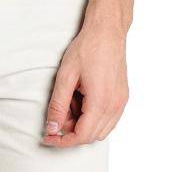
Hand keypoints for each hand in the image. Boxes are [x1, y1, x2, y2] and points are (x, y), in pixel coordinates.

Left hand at [42, 24, 128, 147]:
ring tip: (69, 102)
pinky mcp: (122, 97)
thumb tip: (52, 128)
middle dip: (71, 131)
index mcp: (101, 102)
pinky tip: (81, 99)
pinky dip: (92, 117)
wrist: (107, 31)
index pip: (82, 136)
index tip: (48, 137)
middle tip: (57, 114)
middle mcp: (115, 106)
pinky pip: (108, 119)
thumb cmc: (87, 48)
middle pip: (91, 136)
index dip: (63, 141)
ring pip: (101, 130)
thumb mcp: (66, 75)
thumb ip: (58, 105)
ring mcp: (121, 102)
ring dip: (82, 124)